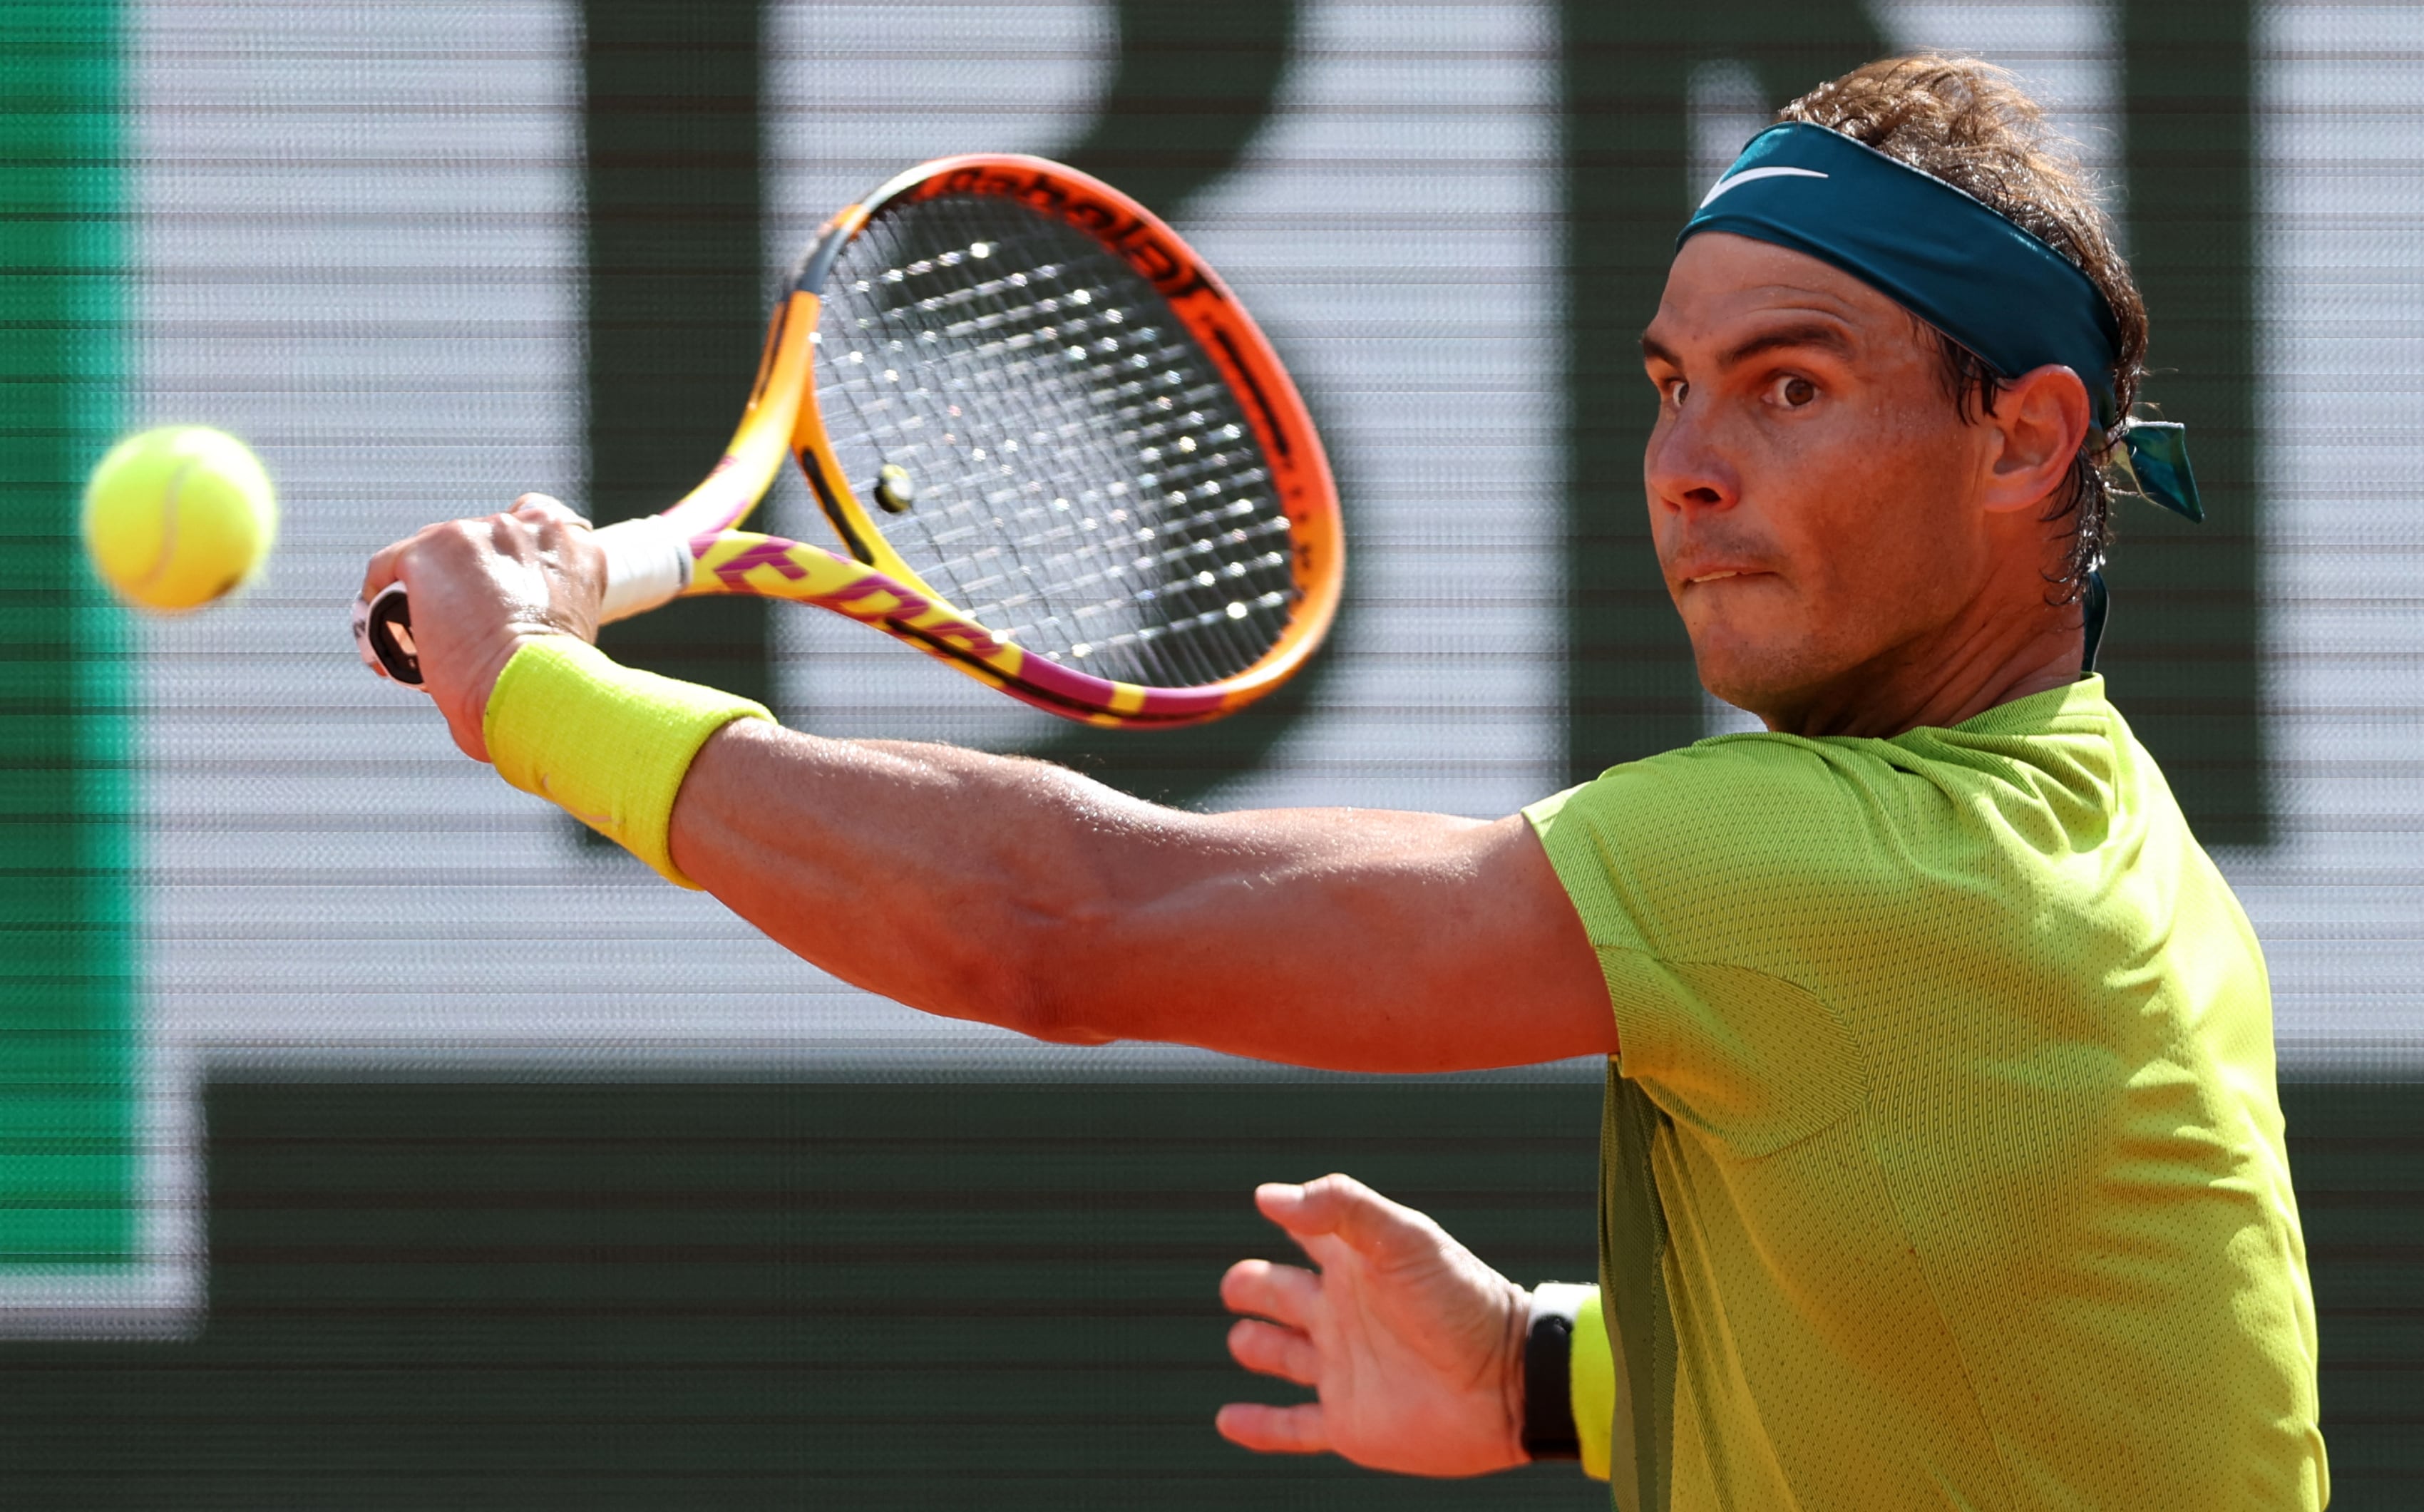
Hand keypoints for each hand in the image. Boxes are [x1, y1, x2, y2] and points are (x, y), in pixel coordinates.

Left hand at [360, 494, 606, 761]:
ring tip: (423, 631)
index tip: (501, 585)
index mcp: (572, 543)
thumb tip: (511, 636)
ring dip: (429, 583)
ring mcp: (476, 534)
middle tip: (459, 621)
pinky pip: (388, 565)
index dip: (511, 554)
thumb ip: (547, 605)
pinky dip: (380, 592)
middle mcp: (527, 527)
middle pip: (478, 535)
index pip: (534, 520)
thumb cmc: (558, 683)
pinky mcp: (429, 552)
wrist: (537, 690)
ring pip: (434, 549)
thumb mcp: (572, 628)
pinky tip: (382, 625)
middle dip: (466, 573)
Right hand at [1216, 1173, 1530, 1477]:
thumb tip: (1269, 1197)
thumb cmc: (1461, 1302)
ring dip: (1257, 1347)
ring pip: (1283, 1356)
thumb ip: (1340, 1208)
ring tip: (1242, 1340)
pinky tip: (1228, 1420)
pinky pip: (1291, 1426)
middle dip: (1254, 1286)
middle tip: (1236, 1285)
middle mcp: (1345, 1315)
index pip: (1312, 1232)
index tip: (1268, 1202)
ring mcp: (1344, 1369)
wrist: (1508, 1384)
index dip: (1291, 1216)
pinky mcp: (1348, 1423)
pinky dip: (1257, 1426)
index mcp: (1357, 1265)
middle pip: (1282, 1294)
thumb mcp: (1405, 1239)